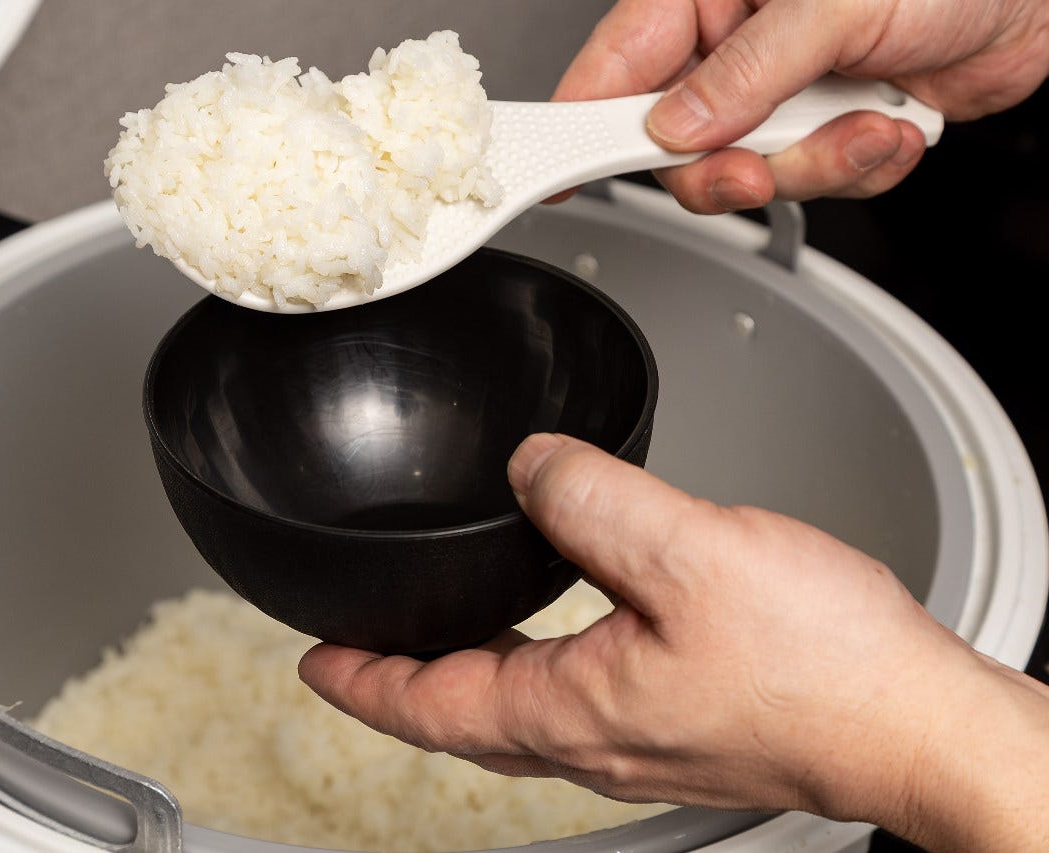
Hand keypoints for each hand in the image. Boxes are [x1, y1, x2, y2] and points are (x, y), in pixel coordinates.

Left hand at [300, 433, 1048, 851]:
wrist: (919, 723)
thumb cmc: (828, 670)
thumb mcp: (691, 553)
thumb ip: (593, 499)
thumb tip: (533, 468)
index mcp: (570, 711)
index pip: (426, 707)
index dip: (359, 679)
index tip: (313, 659)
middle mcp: (594, 742)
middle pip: (458, 717)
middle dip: (398, 681)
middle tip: (359, 648)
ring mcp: (638, 740)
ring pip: (513, 711)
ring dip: (461, 674)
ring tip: (436, 632)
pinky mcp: (681, 724)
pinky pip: (572, 697)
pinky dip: (529, 662)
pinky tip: (554, 626)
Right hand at [550, 0, 1048, 211]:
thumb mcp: (833, 3)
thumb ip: (748, 69)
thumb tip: (678, 124)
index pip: (615, 68)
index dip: (575, 125)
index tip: (551, 173)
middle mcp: (736, 48)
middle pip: (677, 144)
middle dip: (726, 171)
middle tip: (758, 166)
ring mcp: (780, 92)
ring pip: (749, 174)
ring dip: (813, 165)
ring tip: (864, 123)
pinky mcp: (825, 128)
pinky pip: (813, 182)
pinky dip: (857, 168)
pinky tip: (887, 125)